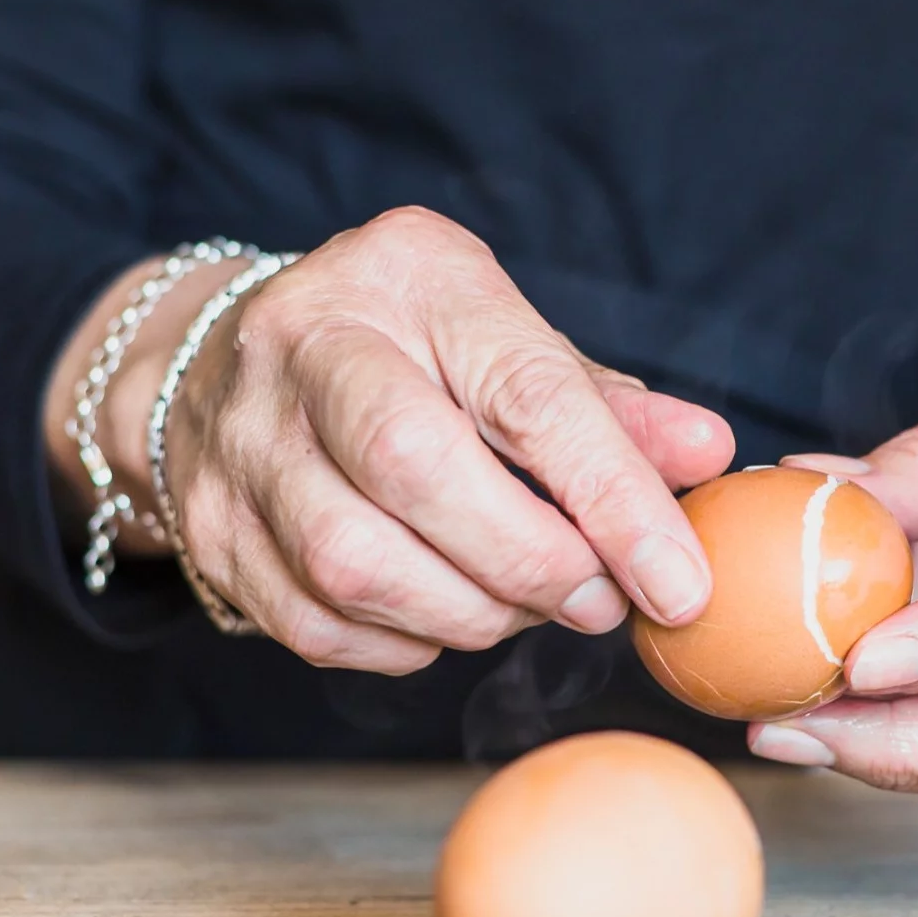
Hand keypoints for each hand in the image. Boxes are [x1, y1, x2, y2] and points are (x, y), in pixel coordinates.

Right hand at [46, 208, 732, 671]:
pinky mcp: (209, 530)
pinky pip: (318, 624)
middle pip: (417, 469)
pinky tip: (446, 616)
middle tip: (598, 602)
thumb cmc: (408, 352)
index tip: (679, 583)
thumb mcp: (511, 342)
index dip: (612, 498)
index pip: (524, 392)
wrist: (228, 364)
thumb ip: (608, 409)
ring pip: (356, 562)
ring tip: (525, 605)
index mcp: (406, 273)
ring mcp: (240, 439)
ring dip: (470, 613)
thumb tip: (708, 455)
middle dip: (532, 561)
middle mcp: (304, 343)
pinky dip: (405, 643)